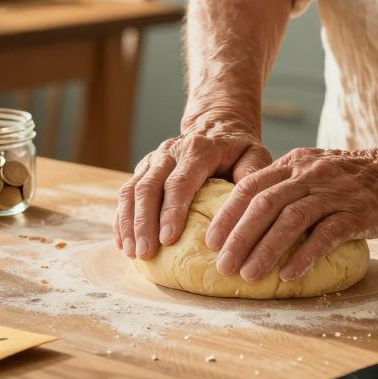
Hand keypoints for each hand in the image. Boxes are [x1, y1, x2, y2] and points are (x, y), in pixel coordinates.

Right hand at [116, 116, 271, 259]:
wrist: (216, 125)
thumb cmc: (238, 150)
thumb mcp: (255, 155)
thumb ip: (253, 173)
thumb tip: (247, 203)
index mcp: (198, 150)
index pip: (179, 182)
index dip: (171, 211)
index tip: (167, 240)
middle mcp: (170, 151)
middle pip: (149, 188)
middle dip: (144, 223)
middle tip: (145, 253)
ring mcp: (153, 159)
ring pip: (132, 190)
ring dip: (129, 223)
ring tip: (132, 253)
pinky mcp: (143, 168)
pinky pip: (125, 193)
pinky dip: (122, 218)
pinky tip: (123, 243)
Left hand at [204, 145, 377, 281]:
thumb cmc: (351, 179)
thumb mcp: (312, 170)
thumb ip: (283, 188)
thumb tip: (246, 221)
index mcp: (293, 165)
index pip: (250, 187)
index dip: (227, 215)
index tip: (210, 242)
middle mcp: (309, 175)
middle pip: (265, 205)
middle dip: (240, 237)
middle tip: (223, 266)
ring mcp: (334, 193)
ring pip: (291, 220)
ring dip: (266, 250)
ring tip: (249, 275)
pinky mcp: (357, 213)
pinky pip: (326, 235)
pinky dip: (305, 255)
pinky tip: (289, 275)